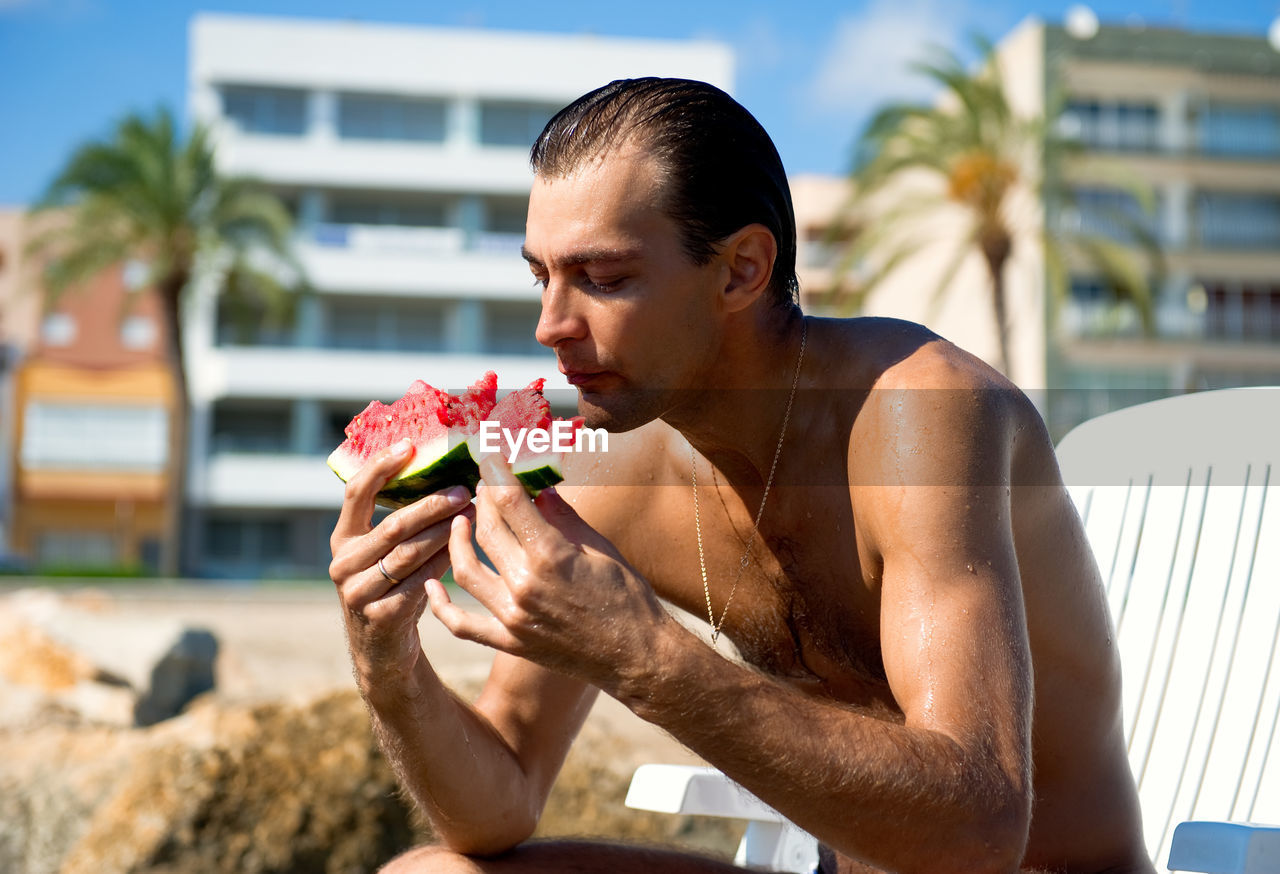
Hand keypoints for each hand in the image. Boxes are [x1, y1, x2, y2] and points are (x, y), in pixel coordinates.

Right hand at [329, 438, 475, 683]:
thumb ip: (402, 520)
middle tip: (464, 489)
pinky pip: (419, 582)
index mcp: (342, 538)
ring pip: (409, 553)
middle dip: (433, 505)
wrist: (383, 650)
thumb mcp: (388, 553)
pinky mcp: (380, 616)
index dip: (381, 466)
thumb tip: (446, 474)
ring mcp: (357, 592)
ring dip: (445, 533)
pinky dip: (443, 564)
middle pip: (394, 524)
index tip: (409, 446)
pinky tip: (464, 552)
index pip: (356, 492)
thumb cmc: (394, 587)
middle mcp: (343, 563)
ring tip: (473, 515)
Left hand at [429, 453, 669, 692]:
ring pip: (465, 569)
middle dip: (482, 499)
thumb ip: (564, 517)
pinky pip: (462, 623)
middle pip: (486, 529)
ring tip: (462, 521)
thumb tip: (539, 491)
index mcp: (551, 555)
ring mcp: (513, 617)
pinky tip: (432, 582)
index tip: (490, 454)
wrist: (636, 656)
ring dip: (458, 539)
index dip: (496, 471)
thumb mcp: (601, 548)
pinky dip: (441, 604)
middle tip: (486, 485)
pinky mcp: (510, 641)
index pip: (510, 501)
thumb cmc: (628, 597)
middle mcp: (525, 585)